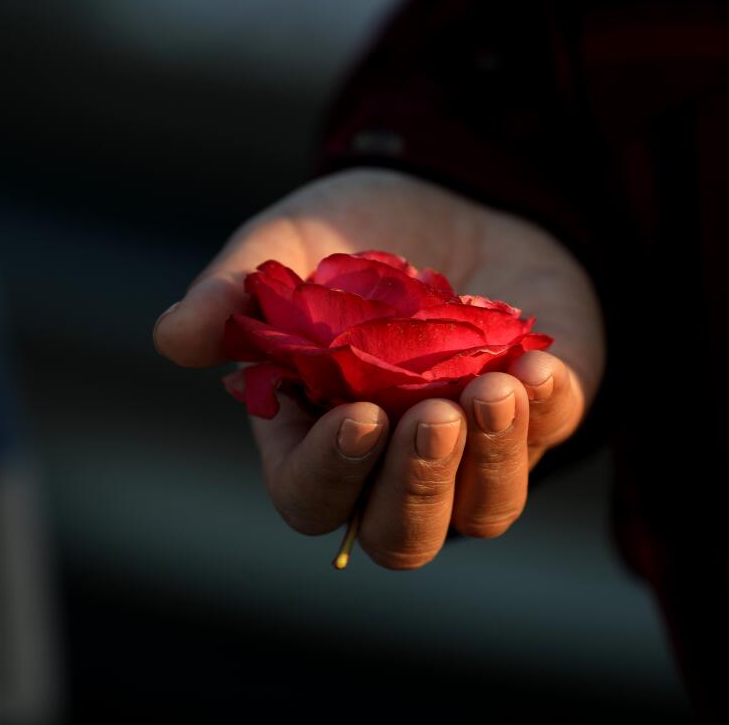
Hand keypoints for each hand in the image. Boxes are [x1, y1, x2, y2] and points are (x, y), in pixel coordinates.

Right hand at [153, 168, 604, 568]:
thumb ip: (235, 291)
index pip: (313, 498)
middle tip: (430, 418)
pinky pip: (554, 438)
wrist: (452, 192)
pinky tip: (538, 367)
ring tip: (495, 390)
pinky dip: (549, 411)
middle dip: (416, 488)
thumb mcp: (288, 245)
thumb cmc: (356, 234)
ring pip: (484, 510)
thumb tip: (173, 336)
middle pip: (401, 536)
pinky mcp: (542, 414)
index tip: (358, 418)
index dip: (331, 474)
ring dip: (492, 462)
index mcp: (319, 437)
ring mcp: (475, 449)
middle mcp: (397, 463)